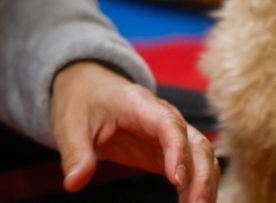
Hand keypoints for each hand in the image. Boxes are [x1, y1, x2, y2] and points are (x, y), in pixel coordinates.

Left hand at [51, 61, 217, 202]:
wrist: (93, 89)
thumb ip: (76, 153)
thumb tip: (73, 183)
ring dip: (205, 183)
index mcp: (141, 105)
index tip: (176, 180)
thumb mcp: (70, 126)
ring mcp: (171, 134)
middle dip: (201, 175)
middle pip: (196, 143)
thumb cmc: (84, 104)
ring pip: (201, 156)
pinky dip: (198, 185)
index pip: (169, 125)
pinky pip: (192, 166)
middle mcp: (166, 118)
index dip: (177, 150)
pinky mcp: (168, 151)